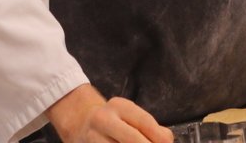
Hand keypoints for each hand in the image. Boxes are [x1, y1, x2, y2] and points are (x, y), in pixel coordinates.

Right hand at [46, 84, 171, 142]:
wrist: (79, 121)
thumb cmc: (112, 120)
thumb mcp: (130, 116)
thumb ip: (151, 127)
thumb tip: (166, 140)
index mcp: (120, 106)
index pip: (144, 121)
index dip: (158, 136)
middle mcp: (104, 119)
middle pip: (131, 138)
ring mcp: (92, 136)